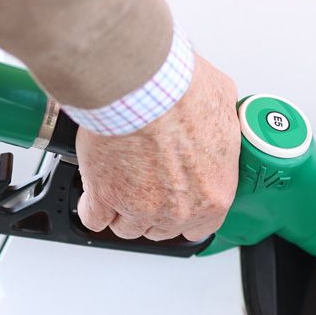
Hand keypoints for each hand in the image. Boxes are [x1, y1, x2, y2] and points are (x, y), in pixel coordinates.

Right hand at [76, 55, 240, 242]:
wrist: (143, 85)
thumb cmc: (181, 92)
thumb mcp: (222, 104)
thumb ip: (220, 127)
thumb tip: (215, 119)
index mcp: (213, 193)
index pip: (202, 227)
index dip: (186, 214)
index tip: (177, 201)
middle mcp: (179, 209)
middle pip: (161, 229)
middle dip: (153, 208)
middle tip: (146, 182)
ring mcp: (141, 207)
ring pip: (127, 227)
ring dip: (123, 210)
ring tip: (120, 184)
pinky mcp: (105, 197)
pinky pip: (95, 218)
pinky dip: (92, 207)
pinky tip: (95, 193)